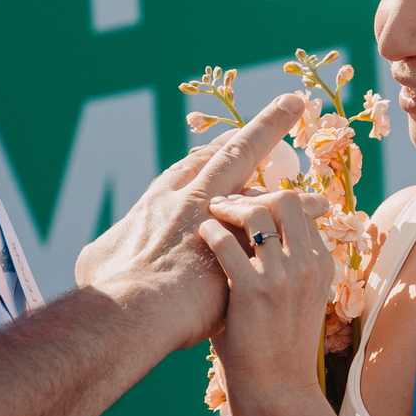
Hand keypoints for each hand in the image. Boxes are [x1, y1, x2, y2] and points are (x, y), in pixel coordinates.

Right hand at [74, 95, 327, 350]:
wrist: (131, 310)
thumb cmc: (107, 290)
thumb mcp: (97, 262)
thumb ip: (111, 249)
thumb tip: (108, 253)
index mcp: (156, 201)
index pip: (192, 166)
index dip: (214, 151)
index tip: (233, 140)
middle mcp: (191, 199)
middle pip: (234, 153)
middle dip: (265, 126)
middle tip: (291, 105)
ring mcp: (221, 222)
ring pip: (265, 194)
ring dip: (290, 190)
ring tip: (316, 189)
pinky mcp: (241, 248)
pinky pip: (277, 225)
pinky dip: (297, 215)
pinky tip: (318, 212)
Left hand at [199, 189, 335, 413]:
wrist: (281, 392)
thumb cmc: (279, 348)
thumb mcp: (296, 301)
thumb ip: (283, 268)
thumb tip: (253, 236)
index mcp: (322, 265)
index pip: (301, 210)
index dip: (272, 200)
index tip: (248, 204)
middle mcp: (307, 265)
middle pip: (285, 200)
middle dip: (254, 194)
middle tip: (228, 203)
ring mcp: (282, 277)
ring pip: (256, 212)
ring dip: (228, 206)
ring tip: (211, 212)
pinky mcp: (252, 291)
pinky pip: (227, 243)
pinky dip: (210, 231)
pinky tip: (201, 235)